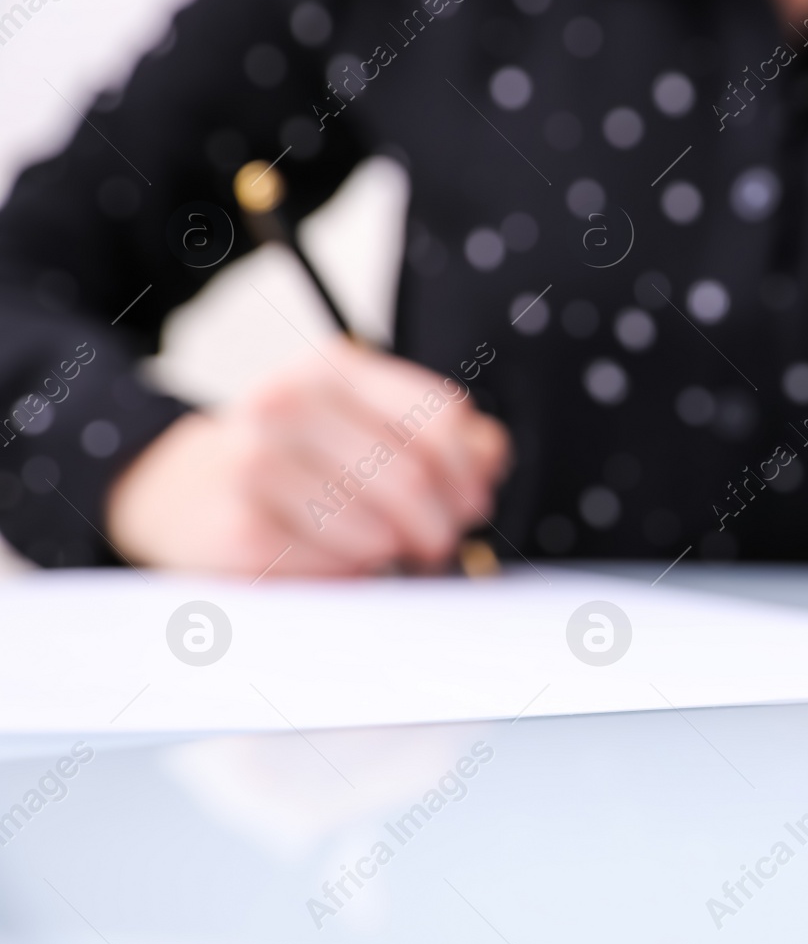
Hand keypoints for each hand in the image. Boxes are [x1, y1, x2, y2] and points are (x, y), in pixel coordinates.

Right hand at [106, 338, 509, 575]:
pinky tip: (334, 559)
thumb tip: (489, 459)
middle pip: (413, 478)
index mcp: (334, 368)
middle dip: (441, 524)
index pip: (441, 418)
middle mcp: (287, 403)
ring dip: (394, 553)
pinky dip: (352, 575)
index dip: (471, 470)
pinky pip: (337, 571)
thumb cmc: (299, 461)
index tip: (470, 501)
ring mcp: (255, 466)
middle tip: (436, 544)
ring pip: (379, 532)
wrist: (182, 492)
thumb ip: (445, 437)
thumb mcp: (365, 423)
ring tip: (381, 549)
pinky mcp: (239, 534)